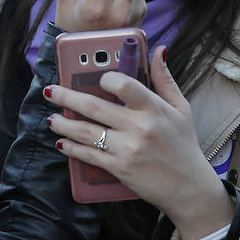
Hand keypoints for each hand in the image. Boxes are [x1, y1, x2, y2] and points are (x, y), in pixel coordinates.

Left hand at [45, 46, 234, 239]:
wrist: (189, 188)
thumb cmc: (183, 144)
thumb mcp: (181, 108)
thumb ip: (164, 79)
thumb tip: (157, 50)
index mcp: (153, 108)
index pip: (124, 84)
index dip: (106, 79)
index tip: (96, 78)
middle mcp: (139, 127)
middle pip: (94, 107)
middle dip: (66, 97)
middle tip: (50, 91)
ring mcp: (127, 149)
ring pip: (86, 132)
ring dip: (64, 124)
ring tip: (52, 117)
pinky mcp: (119, 169)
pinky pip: (89, 155)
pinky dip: (71, 148)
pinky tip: (61, 142)